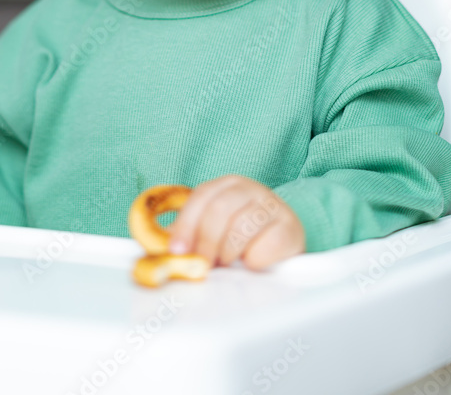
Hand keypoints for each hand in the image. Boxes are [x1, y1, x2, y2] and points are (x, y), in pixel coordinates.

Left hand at [166, 175, 305, 269]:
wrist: (283, 247)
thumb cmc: (241, 241)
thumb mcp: (213, 233)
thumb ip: (189, 239)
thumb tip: (159, 251)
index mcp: (227, 186)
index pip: (202, 196)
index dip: (186, 223)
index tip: (178, 249)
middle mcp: (251, 189)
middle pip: (220, 209)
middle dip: (206, 241)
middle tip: (203, 264)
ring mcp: (273, 205)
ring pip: (242, 227)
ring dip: (230, 252)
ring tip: (229, 262)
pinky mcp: (291, 228)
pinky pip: (267, 245)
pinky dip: (254, 260)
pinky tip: (253, 262)